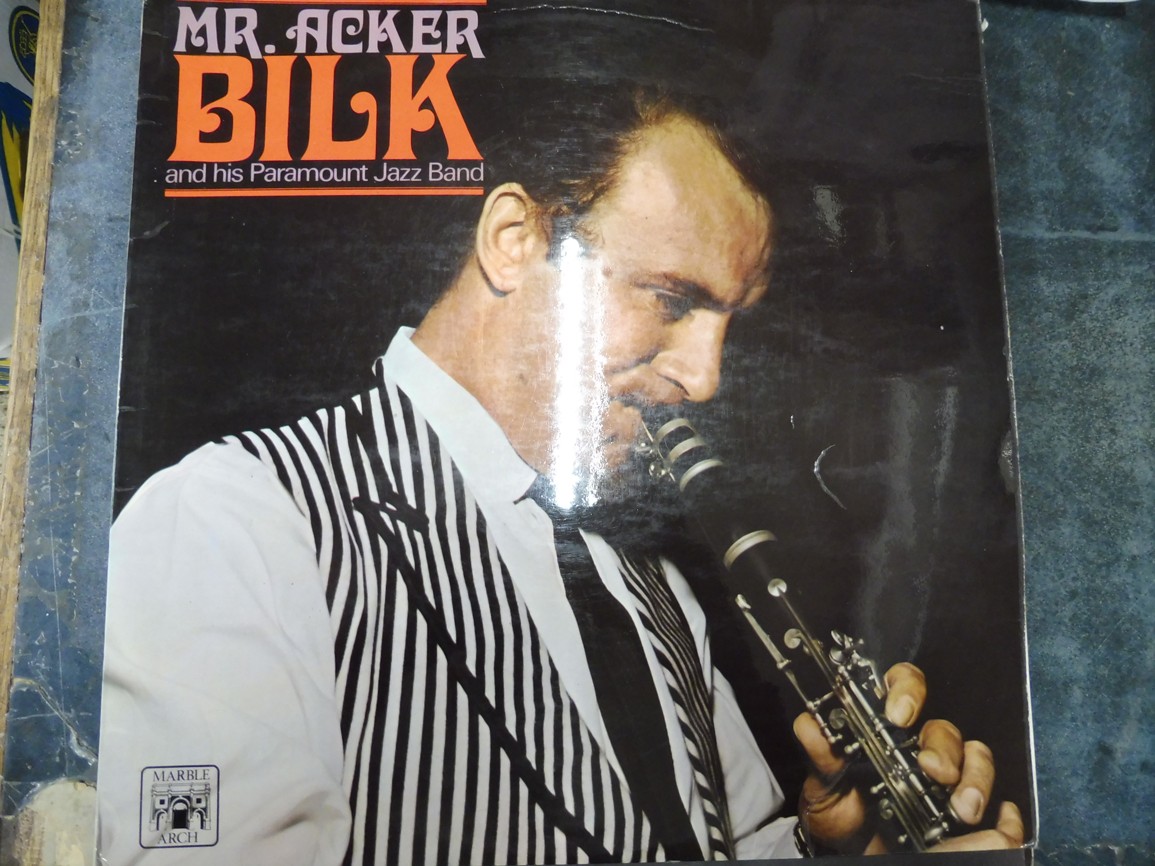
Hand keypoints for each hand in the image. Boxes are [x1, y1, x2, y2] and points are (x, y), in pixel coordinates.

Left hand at [792, 662, 1024, 853]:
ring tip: (962, 808)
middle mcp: (919, 747)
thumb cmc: (838, 812)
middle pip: (944, 728)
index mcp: (884, 729)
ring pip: (975, 757)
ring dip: (975, 777)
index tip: (899, 714)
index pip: (903, 688)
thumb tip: (809, 725)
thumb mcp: (823, 785)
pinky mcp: (963, 808)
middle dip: (944, 748)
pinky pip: (995, 797)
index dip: (907, 689)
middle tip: (933, 771)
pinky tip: (995, 818)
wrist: (850, 853)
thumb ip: (821, 756)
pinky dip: (1001, 806)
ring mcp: (945, 778)